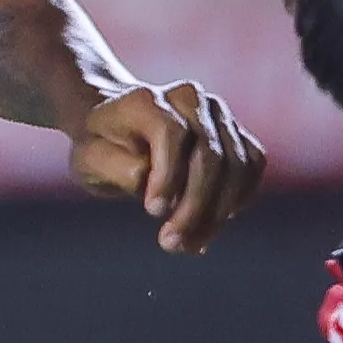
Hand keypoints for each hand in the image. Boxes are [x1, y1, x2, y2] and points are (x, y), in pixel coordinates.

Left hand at [69, 79, 265, 255]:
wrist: (121, 129)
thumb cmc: (103, 146)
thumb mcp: (89, 158)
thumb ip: (114, 165)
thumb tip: (148, 178)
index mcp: (147, 100)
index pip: (171, 133)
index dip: (168, 177)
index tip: (153, 212)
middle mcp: (189, 99)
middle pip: (211, 156)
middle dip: (195, 207)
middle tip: (171, 242)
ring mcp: (218, 114)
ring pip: (237, 166)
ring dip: (218, 213)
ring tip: (190, 243)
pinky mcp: (235, 133)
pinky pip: (252, 166)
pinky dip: (238, 199)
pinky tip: (212, 222)